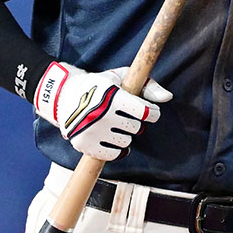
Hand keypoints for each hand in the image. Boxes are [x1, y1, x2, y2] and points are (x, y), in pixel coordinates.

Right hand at [33, 62, 171, 159]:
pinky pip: (113, 155)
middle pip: (136, 128)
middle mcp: (101, 114)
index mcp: (112, 96)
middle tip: (125, 116)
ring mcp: (92, 131)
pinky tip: (114, 140)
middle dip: (135, 122)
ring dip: (126, 135)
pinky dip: (118, 150)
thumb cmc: (100, 85)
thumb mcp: (122, 77)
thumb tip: (168, 97)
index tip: (150, 112)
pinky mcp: (84, 144)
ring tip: (116, 126)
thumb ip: (148, 85)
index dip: (152, 113)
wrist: (64, 96)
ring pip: (126, 142)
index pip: (145, 112)